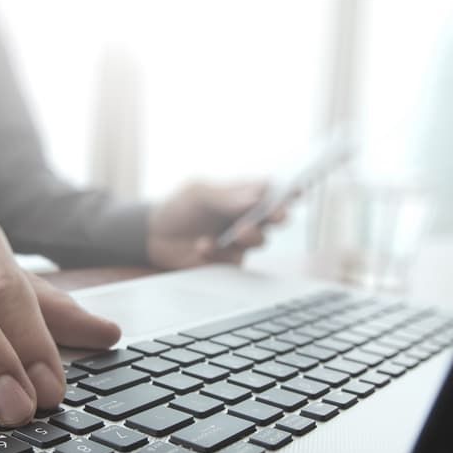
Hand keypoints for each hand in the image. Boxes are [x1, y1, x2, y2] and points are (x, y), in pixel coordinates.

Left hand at [147, 181, 284, 268]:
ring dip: (251, 235)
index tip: (298, 191)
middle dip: (278, 215)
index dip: (288, 191)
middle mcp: (246, 217)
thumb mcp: (198, 194)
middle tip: (277, 215)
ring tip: (237, 231)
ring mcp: (239, 241)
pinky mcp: (229, 262)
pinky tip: (203, 244)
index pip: (271, 191)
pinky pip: (235, 259)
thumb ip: (226, 196)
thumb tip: (256, 198)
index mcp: (242, 195)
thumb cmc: (179, 208)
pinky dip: (219, 251)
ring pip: (260, 240)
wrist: (154, 237)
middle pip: (274, 217)